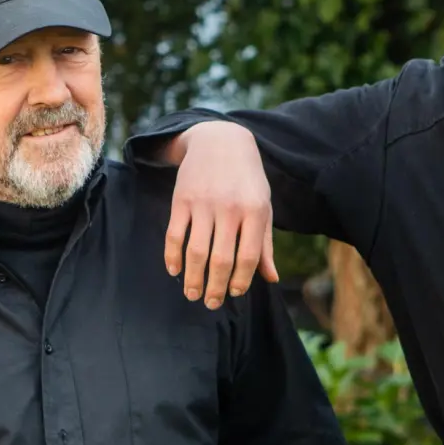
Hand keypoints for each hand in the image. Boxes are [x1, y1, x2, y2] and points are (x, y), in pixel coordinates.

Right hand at [164, 121, 278, 307]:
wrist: (220, 140)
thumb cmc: (247, 179)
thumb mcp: (263, 206)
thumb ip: (265, 243)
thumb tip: (271, 278)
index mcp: (255, 212)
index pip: (248, 257)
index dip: (241, 281)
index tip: (234, 294)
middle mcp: (230, 209)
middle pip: (221, 260)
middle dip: (215, 287)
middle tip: (210, 304)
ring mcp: (204, 204)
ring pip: (196, 251)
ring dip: (193, 278)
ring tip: (192, 294)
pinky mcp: (182, 199)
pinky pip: (175, 234)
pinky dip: (172, 256)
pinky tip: (175, 270)